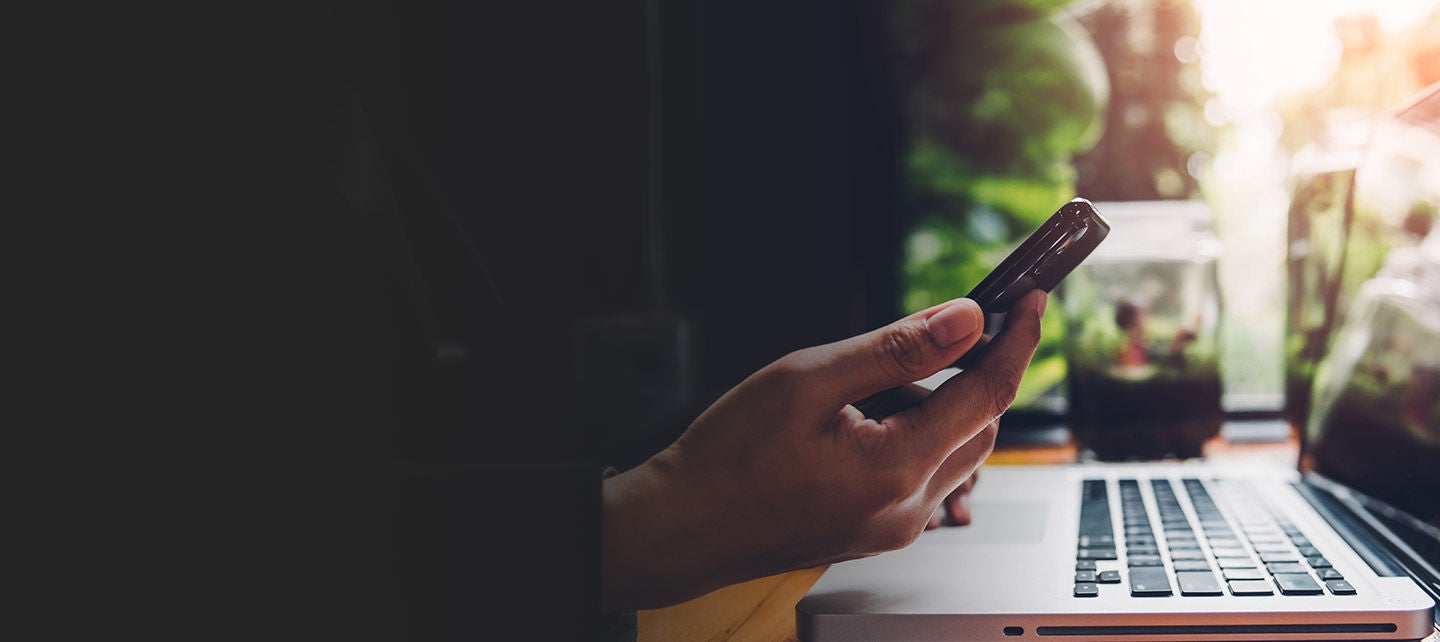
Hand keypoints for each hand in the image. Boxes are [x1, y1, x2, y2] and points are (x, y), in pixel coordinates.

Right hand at [602, 290, 1045, 609]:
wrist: (684, 524)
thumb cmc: (729, 456)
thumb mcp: (809, 380)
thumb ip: (895, 350)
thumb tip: (966, 319)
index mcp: (895, 469)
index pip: (988, 395)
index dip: (1015, 341)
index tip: (1029, 301)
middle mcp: (907, 509)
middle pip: (980, 426)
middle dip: (967, 373)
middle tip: (931, 331)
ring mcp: (894, 528)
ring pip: (955, 452)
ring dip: (935, 406)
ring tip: (862, 386)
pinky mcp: (878, 532)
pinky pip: (923, 475)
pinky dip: (913, 435)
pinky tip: (857, 420)